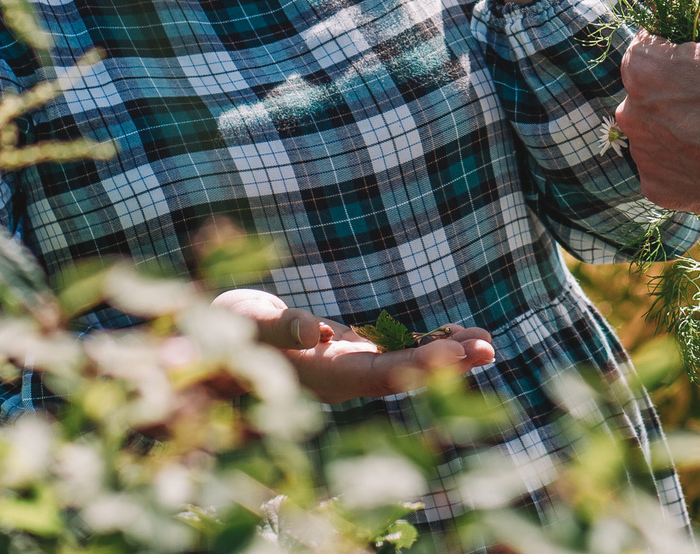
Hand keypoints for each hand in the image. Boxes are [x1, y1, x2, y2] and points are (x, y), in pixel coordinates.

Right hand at [211, 288, 495, 401]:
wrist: (210, 342)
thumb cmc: (227, 328)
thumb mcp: (248, 323)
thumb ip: (284, 328)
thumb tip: (320, 334)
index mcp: (322, 374)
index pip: (378, 376)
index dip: (417, 366)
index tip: (454, 355)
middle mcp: (342, 377)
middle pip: (403, 373)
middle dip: (447, 362)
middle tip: (489, 347)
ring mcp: (348, 366)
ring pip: (406, 364)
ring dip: (446, 355)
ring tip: (488, 342)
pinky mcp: (350, 353)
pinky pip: (396, 351)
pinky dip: (427, 344)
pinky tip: (458, 334)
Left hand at [616, 4, 699, 220]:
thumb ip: (699, 11)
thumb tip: (681, 2)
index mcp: (641, 67)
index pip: (648, 41)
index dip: (678, 45)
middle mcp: (629, 111)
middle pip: (648, 86)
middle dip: (675, 85)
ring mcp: (641, 154)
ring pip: (656, 126)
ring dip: (678, 123)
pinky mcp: (655, 188)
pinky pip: (665, 162)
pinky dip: (684, 158)